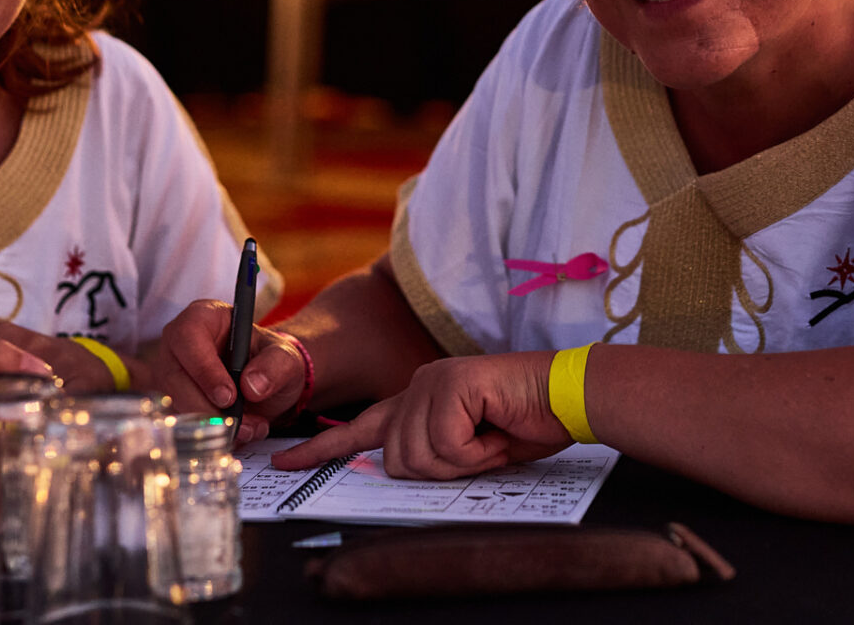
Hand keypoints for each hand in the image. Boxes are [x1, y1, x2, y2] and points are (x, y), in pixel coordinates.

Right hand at [155, 299, 308, 442]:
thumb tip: (252, 385)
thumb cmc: (270, 360)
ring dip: (212, 425)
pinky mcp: (174, 402)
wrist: (269, 385)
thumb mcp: (285, 357)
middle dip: (208, 408)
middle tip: (240, 425)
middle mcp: (180, 345)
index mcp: (203, 317)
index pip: (189, 337)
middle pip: (175, 377)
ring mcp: (173, 375)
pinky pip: (182, 423)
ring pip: (176, 405)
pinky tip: (238, 434)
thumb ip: (275, 365)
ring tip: (249, 429)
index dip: (205, 370)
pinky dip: (210, 435)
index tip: (228, 397)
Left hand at [271, 352, 568, 478]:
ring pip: (418, 457)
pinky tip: (496, 429)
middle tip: (481, 452)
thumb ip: (434, 453)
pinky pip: (447, 446)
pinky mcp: (450, 385)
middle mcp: (417, 387)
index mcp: (417, 401)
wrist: (567, 397)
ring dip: (462, 462)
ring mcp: (432, 382)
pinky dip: (477, 452)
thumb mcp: (471, 448)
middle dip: (441, 471)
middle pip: (395, 460)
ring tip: (490, 437)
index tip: (285, 462)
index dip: (323, 449)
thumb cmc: (526, 423)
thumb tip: (405, 469)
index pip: (360, 428)